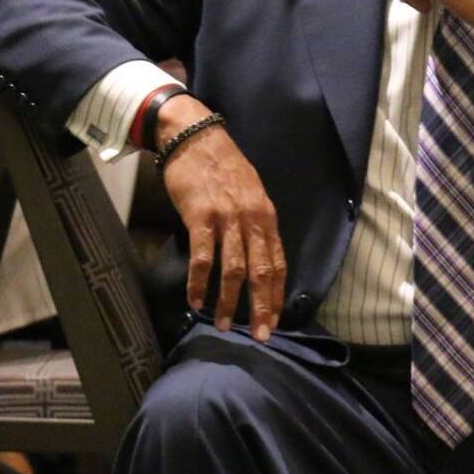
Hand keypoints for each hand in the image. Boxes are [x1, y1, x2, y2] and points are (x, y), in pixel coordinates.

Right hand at [156, 96, 285, 340]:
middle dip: (262, 307)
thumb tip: (255, 255)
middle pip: (261, 271)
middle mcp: (252, 219)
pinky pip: (203, 257)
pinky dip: (199, 283)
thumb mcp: (249, 193)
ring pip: (234, 269)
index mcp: (266, 215)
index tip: (275, 320)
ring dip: (229, 302)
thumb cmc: (221, 166)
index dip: (278, 294)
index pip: (278, 262)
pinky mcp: (201, 216)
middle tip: (260, 336)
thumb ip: (254, 223)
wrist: (196, 137)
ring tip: (223, 324)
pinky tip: (195, 301)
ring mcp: (227, 218)